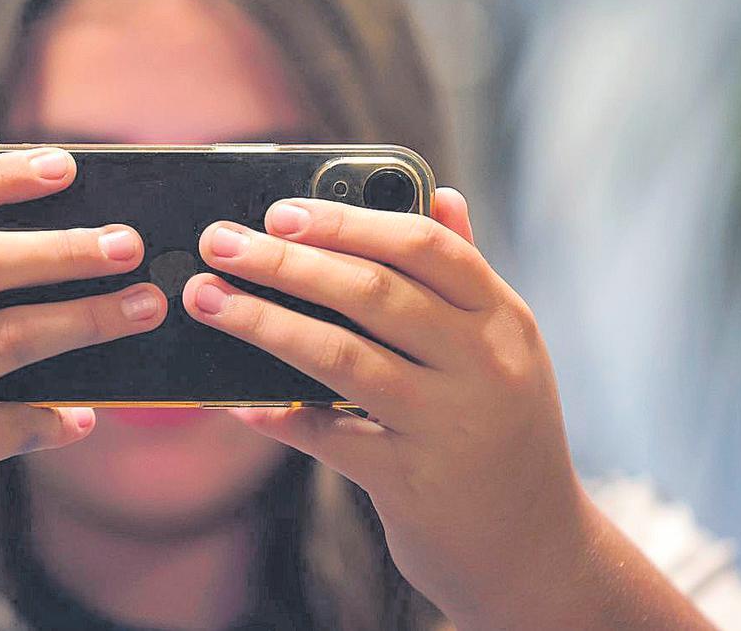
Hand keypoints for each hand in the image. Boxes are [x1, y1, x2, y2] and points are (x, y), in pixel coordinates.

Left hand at [183, 190, 708, 628]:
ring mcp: (448, 426)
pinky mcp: (410, 482)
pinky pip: (328, 439)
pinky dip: (278, 416)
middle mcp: (483, 366)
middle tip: (219, 243)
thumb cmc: (504, 432)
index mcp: (501, 320)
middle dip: (287, 262)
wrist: (534, 548)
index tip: (280, 209)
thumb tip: (440, 192)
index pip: (425, 246)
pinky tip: (234, 400)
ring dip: (264, 323)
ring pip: (342, 358)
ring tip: (207, 299)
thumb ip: (465, 274)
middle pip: (373, 293)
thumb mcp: (503, 350)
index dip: (348, 221)